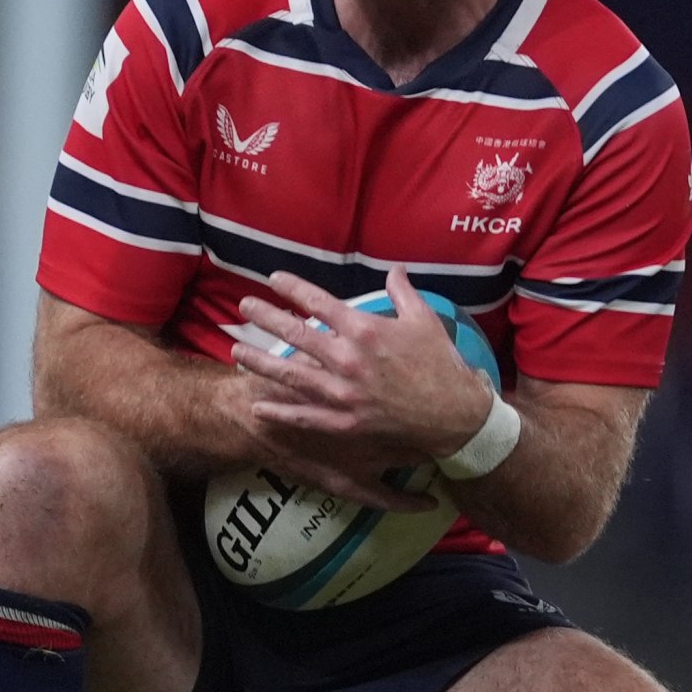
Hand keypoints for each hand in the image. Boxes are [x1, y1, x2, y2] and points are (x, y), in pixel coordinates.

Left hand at [232, 268, 494, 491]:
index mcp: (365, 329)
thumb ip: (403, 292)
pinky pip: (305, 416)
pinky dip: (280, 411)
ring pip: (291, 374)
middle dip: (265, 318)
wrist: (455, 414)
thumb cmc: (441, 364)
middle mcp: (347, 358)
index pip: (318, 302)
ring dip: (261, 361)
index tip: (273, 279)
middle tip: (244, 307)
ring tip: (237, 351)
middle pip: (295, 334)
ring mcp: (343, 393)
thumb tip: (394, 269)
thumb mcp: (424, 320)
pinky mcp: (346, 422)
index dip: (292, 288)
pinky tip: (258, 405)